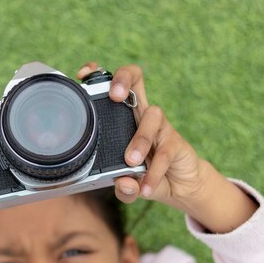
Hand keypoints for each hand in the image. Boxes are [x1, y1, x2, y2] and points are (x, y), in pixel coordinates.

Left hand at [77, 62, 202, 207]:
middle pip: (135, 79)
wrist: (180, 186)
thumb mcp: (128, 184)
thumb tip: (122, 183)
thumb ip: (122, 187)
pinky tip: (145, 187)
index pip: (111, 88)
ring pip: (151, 116)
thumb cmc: (145, 175)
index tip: (83, 76)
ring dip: (140, 139)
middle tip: (114, 96)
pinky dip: (154, 171)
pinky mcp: (175, 142)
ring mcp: (159, 126)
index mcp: (122, 117)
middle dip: (122, 79)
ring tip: (131, 161)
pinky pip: (164, 151)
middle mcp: (140, 115)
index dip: (98, 75)